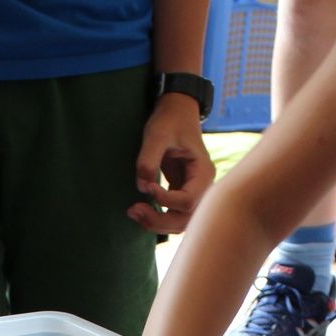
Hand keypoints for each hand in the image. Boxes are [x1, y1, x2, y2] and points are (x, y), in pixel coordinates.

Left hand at [126, 93, 214, 234]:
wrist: (177, 112)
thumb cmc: (169, 120)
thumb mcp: (156, 135)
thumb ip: (148, 160)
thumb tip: (142, 187)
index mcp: (203, 172)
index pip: (187, 200)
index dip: (165, 199)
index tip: (147, 186)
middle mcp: (202, 186)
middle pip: (185, 218)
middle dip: (159, 220)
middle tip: (133, 210)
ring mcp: (193, 191)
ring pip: (180, 222)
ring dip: (157, 223)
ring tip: (133, 212)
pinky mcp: (182, 193)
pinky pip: (172, 214)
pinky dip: (156, 217)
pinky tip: (138, 210)